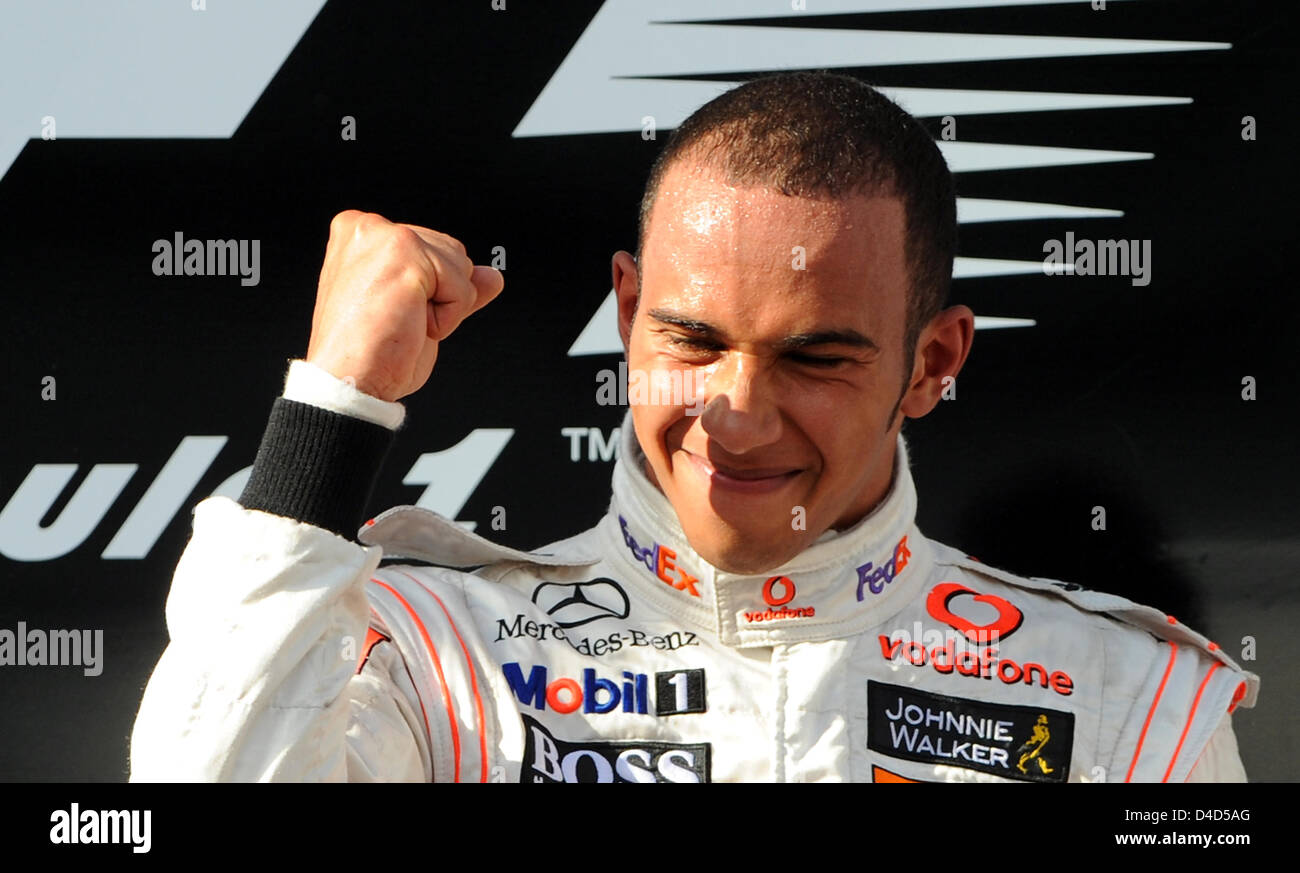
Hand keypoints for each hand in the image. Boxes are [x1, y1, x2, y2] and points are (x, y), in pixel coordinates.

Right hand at [305, 210, 504, 401]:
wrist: (348, 382)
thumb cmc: (372, 354)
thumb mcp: (419, 311)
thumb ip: (453, 285)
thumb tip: (493, 276)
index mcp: (361, 234)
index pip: (434, 249)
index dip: (430, 290)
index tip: (390, 312)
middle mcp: (368, 226)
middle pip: (452, 252)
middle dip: (439, 295)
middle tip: (397, 320)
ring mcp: (385, 237)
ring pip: (461, 267)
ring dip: (444, 307)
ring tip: (401, 322)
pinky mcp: (406, 254)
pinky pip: (463, 288)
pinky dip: (448, 318)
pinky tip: (410, 326)